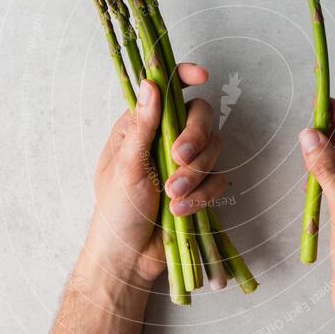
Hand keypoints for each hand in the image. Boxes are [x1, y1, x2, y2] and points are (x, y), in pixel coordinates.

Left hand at [79, 63, 223, 290]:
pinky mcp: (201, 188)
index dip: (185, 76)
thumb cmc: (116, 210)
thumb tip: (150, 83)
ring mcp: (186, 164)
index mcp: (142, 126)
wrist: (129, 256)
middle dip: (196, 137)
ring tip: (172, 195)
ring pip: (214, 148)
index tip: (202, 76)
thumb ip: (142, 125)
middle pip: (201, 116)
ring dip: (195, 174)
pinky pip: (218, 179)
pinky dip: (202, 195)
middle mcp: (167, 139)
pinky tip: (181, 211)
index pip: (168, 89)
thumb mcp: (125, 165)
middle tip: (180, 158)